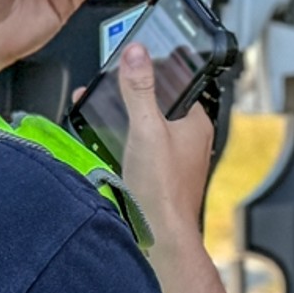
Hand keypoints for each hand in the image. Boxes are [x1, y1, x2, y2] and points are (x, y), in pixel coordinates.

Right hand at [116, 43, 215, 241]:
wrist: (161, 239)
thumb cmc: (163, 190)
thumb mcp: (146, 129)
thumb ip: (139, 89)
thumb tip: (137, 54)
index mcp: (195, 122)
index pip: (176, 82)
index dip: (153, 70)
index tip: (130, 62)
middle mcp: (188, 139)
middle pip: (157, 104)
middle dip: (130, 94)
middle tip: (107, 87)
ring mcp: (174, 157)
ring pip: (146, 126)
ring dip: (122, 118)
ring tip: (98, 111)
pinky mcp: (159, 174)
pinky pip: (140, 148)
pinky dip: (122, 141)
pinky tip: (104, 143)